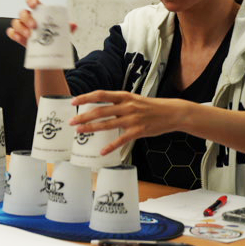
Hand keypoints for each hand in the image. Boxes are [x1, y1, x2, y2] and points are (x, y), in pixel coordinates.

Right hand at [6, 0, 77, 48]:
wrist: (49, 50)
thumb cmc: (54, 36)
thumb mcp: (61, 31)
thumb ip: (66, 27)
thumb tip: (74, 25)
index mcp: (38, 12)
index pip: (31, 0)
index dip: (31, 0)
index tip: (34, 5)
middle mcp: (28, 17)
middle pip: (23, 12)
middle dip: (27, 18)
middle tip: (34, 26)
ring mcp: (22, 26)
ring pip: (16, 22)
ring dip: (21, 28)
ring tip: (29, 35)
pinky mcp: (18, 35)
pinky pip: (11, 32)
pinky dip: (14, 34)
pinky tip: (19, 38)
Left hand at [69, 90, 190, 155]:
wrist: (173, 112)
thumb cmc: (151, 107)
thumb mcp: (134, 99)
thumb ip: (118, 103)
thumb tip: (99, 108)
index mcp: (125, 96)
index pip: (101, 94)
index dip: (86, 97)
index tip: (73, 101)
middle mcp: (127, 106)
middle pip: (100, 110)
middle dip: (83, 116)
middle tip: (71, 122)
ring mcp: (133, 119)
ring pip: (107, 124)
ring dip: (91, 128)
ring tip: (79, 132)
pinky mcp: (139, 131)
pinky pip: (121, 140)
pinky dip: (110, 146)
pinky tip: (102, 151)